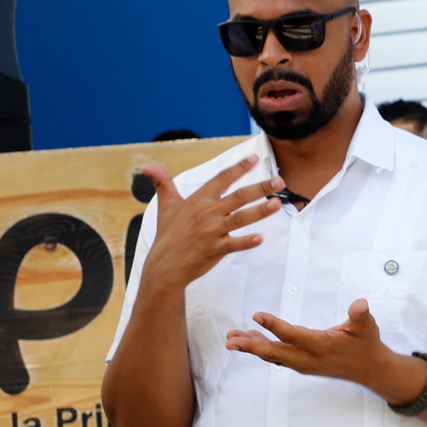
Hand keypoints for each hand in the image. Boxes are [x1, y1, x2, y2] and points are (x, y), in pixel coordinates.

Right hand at [140, 155, 283, 291]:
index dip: (239, 168)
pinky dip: (246, 241)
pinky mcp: (214, 250)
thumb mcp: (165, 207)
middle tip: (279, 181)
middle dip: (260, 187)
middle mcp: (206, 213)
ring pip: (240, 218)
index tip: (255, 159)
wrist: (164, 266)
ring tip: (276, 204)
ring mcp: (211, 232)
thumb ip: (163, 184)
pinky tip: (260, 238)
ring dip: (259, 211)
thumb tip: (147, 167)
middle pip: (238, 196)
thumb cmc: (168, 235)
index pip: (221, 179)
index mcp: (197, 200)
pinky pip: (233, 244)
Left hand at [226, 299, 409, 390]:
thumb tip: (360, 305)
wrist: (370, 369)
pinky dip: (262, 348)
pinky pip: (277, 357)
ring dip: (252, 347)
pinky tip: (251, 339)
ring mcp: (303, 363)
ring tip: (232, 338)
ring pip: (272, 355)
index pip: (292, 335)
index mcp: (321, 345)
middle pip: (274, 352)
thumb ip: (361, 315)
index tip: (256, 315)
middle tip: (230, 340)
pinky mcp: (302, 364)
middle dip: (251, 346)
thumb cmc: (367, 344)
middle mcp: (308, 358)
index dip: (274, 325)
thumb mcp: (367, 327)